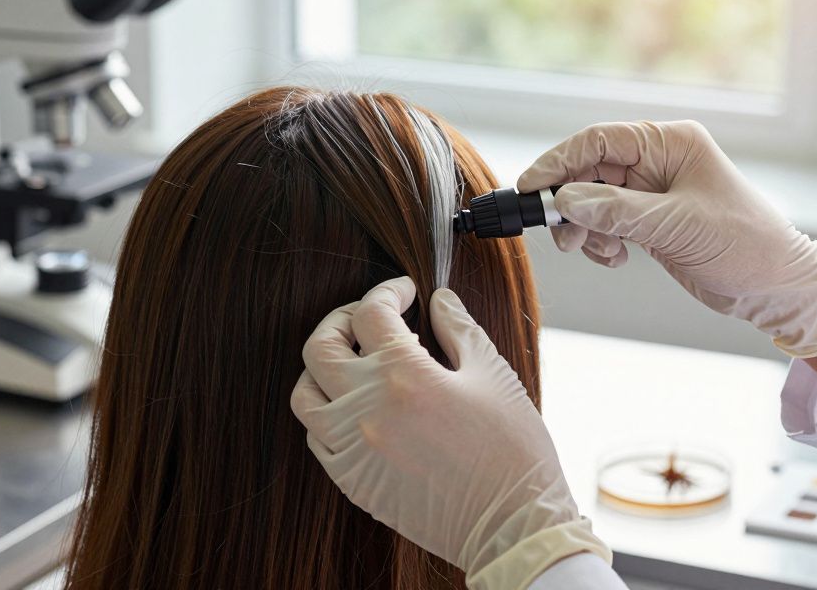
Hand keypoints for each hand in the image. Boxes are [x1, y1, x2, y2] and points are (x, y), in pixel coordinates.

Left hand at [290, 277, 609, 589]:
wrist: (511, 525)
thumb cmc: (512, 449)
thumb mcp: (493, 376)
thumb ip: (460, 330)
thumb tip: (439, 299)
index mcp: (405, 375)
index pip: (372, 313)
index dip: (388, 291)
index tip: (405, 292)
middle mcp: (366, 408)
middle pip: (321, 344)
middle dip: (342, 318)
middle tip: (368, 316)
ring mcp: (352, 447)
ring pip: (304, 393)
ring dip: (323, 367)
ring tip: (352, 361)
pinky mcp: (351, 481)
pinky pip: (316, 438)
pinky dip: (327, 414)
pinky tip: (356, 407)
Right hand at [518, 121, 816, 357]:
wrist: (777, 287)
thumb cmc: (743, 245)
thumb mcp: (677, 226)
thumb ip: (617, 211)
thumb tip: (565, 200)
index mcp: (670, 143)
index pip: (598, 141)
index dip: (559, 162)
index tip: (531, 189)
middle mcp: (659, 161)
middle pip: (589, 171)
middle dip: (571, 204)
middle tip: (565, 238)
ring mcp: (653, 191)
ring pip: (593, 201)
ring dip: (586, 228)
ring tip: (600, 253)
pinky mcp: (651, 221)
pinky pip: (606, 223)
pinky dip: (601, 242)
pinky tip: (619, 258)